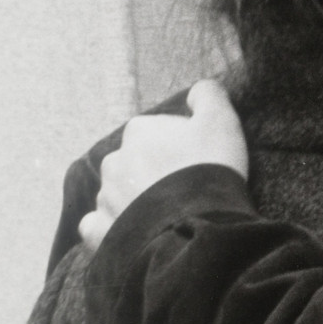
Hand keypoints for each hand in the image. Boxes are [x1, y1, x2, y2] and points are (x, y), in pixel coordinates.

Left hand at [78, 80, 246, 249]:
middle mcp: (115, 160)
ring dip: (136, 201)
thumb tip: (198, 90)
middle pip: (135, 164)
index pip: (156, 133)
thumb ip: (209, 96)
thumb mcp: (222, 121)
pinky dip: (113, 227)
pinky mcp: (100, 230)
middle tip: (183, 192)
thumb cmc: (211, 170)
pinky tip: (135, 232)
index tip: (198, 164)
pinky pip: (100, 225)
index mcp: (139, 131)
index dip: (180, 148)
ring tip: (166, 217)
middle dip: (153, 174)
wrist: (199, 226)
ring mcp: (105, 197)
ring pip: (118, 194)